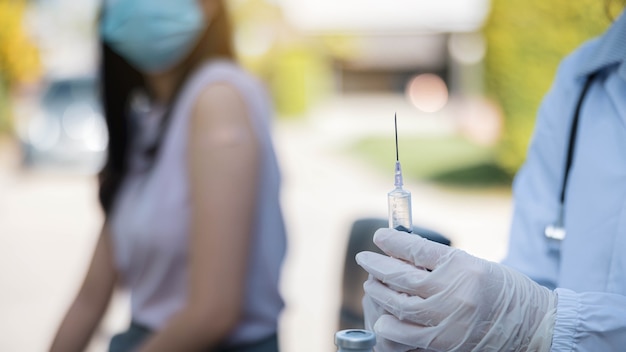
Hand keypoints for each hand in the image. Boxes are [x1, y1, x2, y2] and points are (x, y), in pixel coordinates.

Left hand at [356, 228, 556, 351]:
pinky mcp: (446, 342)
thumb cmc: (504, 290)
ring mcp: (449, 319)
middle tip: (365, 259)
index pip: (417, 249)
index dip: (393, 242)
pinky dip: (390, 325)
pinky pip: (408, 335)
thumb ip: (439, 261)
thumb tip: (402, 252)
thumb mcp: (474, 264)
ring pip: (400, 305)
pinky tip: (382, 317)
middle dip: (378, 266)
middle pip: (403, 277)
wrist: (534, 324)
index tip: (378, 237)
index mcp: (462, 265)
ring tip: (371, 284)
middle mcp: (454, 291)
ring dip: (380, 293)